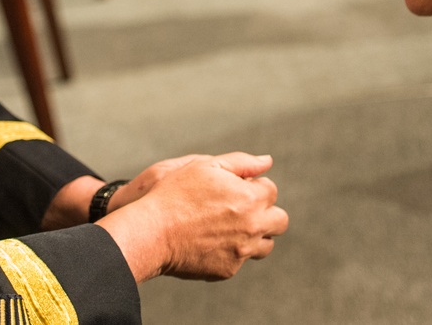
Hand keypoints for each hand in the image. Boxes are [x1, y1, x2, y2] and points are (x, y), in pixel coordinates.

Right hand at [97, 152, 288, 282]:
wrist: (151, 232)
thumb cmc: (174, 194)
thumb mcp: (205, 167)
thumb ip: (242, 162)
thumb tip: (267, 161)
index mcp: (250, 198)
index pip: (271, 191)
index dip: (253, 186)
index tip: (235, 188)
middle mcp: (252, 226)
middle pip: (279, 221)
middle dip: (265, 212)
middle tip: (240, 209)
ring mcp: (242, 251)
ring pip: (265, 245)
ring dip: (255, 235)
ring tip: (228, 227)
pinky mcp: (228, 270)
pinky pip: (241, 260)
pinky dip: (231, 251)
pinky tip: (210, 241)